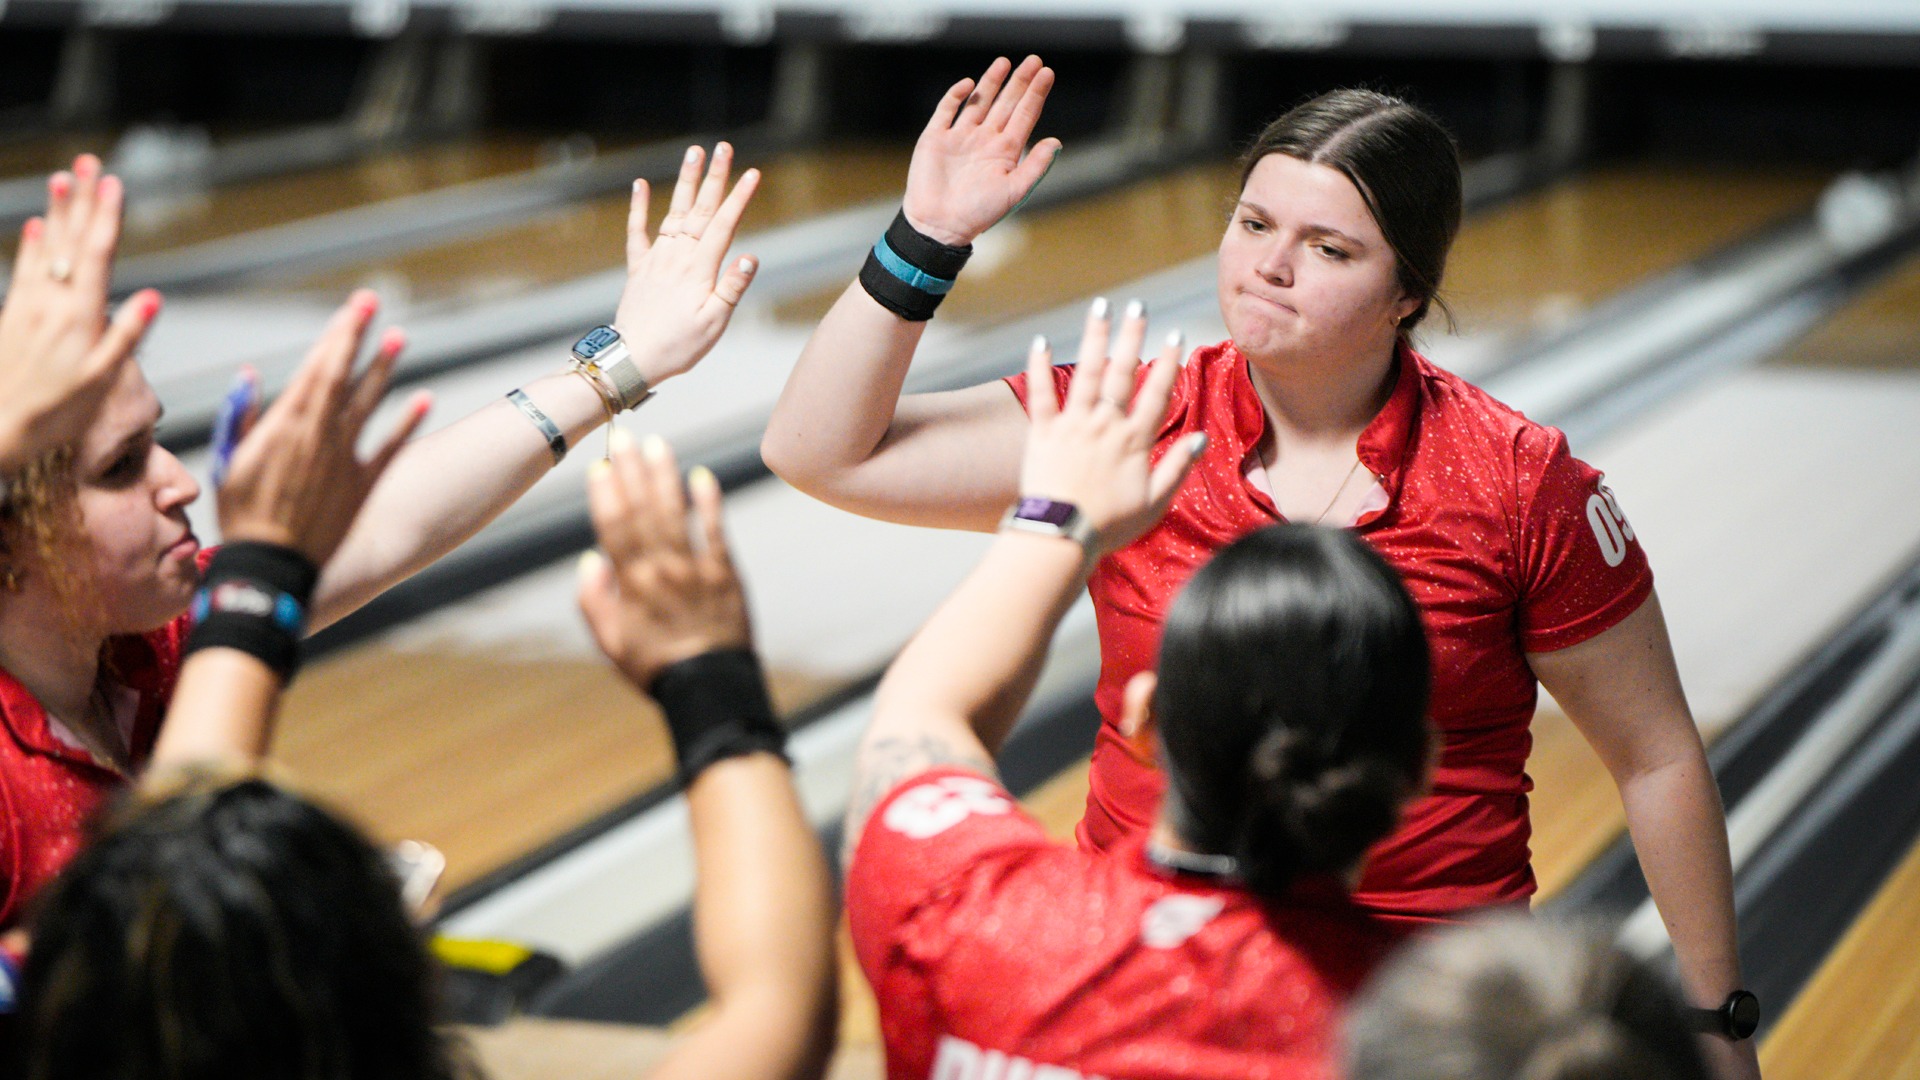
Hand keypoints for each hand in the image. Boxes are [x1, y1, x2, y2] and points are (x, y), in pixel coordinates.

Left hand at [0, 155, 160, 470]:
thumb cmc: (53, 414)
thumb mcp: (100, 382)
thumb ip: (126, 337)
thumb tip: (151, 298)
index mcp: (78, 317)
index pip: (95, 255)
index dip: (105, 217)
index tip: (112, 182)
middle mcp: (51, 304)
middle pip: (69, 242)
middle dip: (80, 201)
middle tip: (86, 163)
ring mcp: (29, 308)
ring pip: (45, 248)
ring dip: (55, 212)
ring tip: (61, 180)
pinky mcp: (14, 318)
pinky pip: (24, 271)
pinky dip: (31, 245)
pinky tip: (34, 227)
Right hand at [216, 290, 429, 564]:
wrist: (270, 565)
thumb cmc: (242, 514)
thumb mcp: (231, 461)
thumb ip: (242, 417)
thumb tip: (250, 376)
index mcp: (284, 424)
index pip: (315, 368)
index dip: (335, 335)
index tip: (350, 309)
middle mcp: (318, 434)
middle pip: (341, 374)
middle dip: (357, 335)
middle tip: (372, 300)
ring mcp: (344, 458)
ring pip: (368, 403)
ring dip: (384, 368)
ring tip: (400, 336)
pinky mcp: (363, 484)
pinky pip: (390, 448)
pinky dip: (407, 423)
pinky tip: (425, 398)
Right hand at [578, 432, 751, 688]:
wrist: (710, 689)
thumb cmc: (655, 667)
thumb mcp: (610, 644)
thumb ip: (594, 601)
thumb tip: (590, 559)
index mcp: (631, 585)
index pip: (614, 529)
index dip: (606, 496)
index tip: (600, 468)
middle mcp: (662, 570)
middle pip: (643, 512)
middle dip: (631, 471)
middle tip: (623, 436)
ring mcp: (695, 569)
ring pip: (676, 514)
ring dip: (665, 477)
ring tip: (657, 445)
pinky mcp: (725, 573)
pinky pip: (716, 531)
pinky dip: (709, 503)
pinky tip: (701, 477)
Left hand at [612, 143, 760, 387]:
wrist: (634, 358)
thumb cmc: (679, 346)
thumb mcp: (715, 323)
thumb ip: (732, 288)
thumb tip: (750, 256)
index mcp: (699, 269)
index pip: (724, 225)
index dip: (739, 198)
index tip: (752, 174)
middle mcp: (678, 257)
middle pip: (700, 210)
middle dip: (713, 177)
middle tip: (723, 148)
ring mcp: (656, 260)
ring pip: (674, 212)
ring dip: (685, 182)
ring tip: (692, 153)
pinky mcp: (639, 268)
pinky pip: (637, 232)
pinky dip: (638, 207)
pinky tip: (640, 185)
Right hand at [902, 55, 1060, 246]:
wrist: (939, 225)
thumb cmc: (978, 214)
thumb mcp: (1013, 191)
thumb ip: (1035, 166)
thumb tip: (1057, 142)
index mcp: (1005, 152)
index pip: (1024, 115)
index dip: (1036, 94)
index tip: (1047, 73)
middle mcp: (985, 140)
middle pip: (1006, 103)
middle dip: (1019, 82)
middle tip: (1034, 60)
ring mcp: (960, 137)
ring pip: (979, 102)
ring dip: (991, 82)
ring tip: (1004, 63)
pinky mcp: (936, 138)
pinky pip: (946, 110)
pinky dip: (956, 96)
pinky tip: (968, 84)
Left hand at [1019, 298, 1202, 556]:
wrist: (1062, 536)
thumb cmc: (1110, 526)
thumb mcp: (1155, 502)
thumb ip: (1178, 467)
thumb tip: (1202, 438)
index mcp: (1134, 442)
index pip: (1156, 394)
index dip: (1168, 363)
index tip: (1175, 334)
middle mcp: (1105, 426)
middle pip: (1122, 374)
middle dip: (1132, 336)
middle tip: (1138, 305)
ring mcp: (1072, 426)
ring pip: (1085, 374)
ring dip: (1094, 338)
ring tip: (1100, 308)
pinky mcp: (1042, 434)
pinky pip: (1040, 395)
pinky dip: (1038, 367)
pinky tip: (1039, 340)